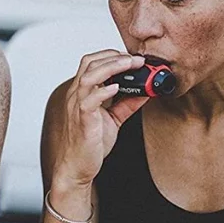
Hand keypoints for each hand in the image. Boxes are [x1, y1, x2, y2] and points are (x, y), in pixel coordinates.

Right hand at [51, 51, 149, 189]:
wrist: (78, 167)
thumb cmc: (90, 144)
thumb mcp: (113, 119)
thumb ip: (127, 104)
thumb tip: (146, 92)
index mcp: (83, 93)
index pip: (92, 63)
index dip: (112, 55)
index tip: (132, 57)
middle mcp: (77, 96)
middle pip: (89, 63)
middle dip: (114, 56)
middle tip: (136, 59)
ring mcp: (77, 107)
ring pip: (89, 76)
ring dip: (111, 67)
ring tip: (130, 65)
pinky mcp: (82, 120)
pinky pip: (89, 100)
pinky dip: (104, 91)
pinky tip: (118, 87)